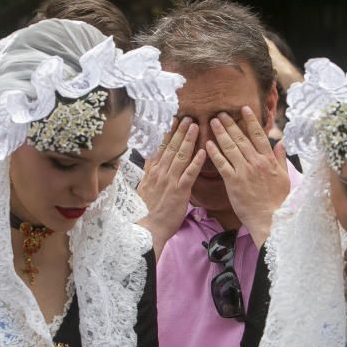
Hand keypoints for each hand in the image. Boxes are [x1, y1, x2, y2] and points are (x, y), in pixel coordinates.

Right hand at [138, 118, 204, 258]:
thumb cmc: (145, 213)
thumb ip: (149, 175)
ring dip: (188, 140)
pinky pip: (190, 173)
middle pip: (171, 148)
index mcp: (152, 173)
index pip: (160, 149)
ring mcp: (170, 181)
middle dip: (179, 131)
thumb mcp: (143, 190)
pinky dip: (196, 162)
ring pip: (180, 156)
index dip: (167, 134)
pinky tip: (203, 151)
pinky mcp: (179, 191)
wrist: (146, 229)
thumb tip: (152, 165)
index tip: (172, 121)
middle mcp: (160, 173)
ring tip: (195, 126)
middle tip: (187, 117)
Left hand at [205, 107, 289, 246]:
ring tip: (213, 122)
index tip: (244, 109)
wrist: (270, 219)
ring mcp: (244, 171)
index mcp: (269, 160)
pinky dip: (215, 153)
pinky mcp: (233, 182)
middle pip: (241, 138)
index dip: (251, 120)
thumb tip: (280, 142)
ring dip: (221, 133)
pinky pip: (222, 164)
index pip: (259, 135)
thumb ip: (281, 159)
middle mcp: (256, 162)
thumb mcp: (285, 177)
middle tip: (221, 113)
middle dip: (230, 124)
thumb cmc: (278, 201)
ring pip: (231, 148)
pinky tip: (208, 144)